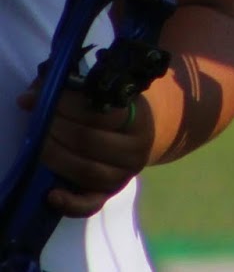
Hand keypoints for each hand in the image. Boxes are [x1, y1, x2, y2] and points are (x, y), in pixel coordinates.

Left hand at [16, 84, 153, 218]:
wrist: (136, 139)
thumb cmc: (116, 113)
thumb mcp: (106, 98)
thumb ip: (72, 92)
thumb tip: (29, 97)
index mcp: (139, 119)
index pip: (102, 113)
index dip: (69, 106)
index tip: (44, 100)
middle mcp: (136, 149)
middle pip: (89, 141)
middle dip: (57, 131)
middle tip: (39, 123)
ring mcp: (124, 175)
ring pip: (87, 171)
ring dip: (56, 158)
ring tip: (38, 146)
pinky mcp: (109, 195)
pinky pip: (90, 205)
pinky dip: (70, 203)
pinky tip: (51, 195)